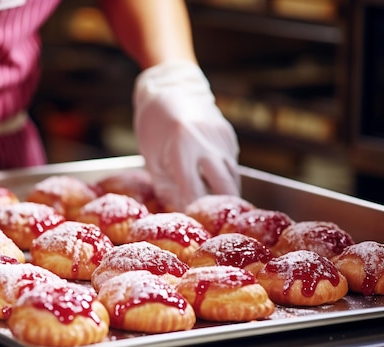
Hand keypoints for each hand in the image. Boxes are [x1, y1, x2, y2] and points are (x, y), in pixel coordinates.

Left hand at [133, 60, 239, 211]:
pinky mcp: (229, 135)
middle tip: (213, 222)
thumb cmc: (154, 122)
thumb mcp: (151, 156)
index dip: (193, 210)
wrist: (171, 86)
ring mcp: (222, 138)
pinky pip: (232, 163)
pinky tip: (216, 182)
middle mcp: (207, 143)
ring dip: (226, 194)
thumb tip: (180, 209)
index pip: (194, 191)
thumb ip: (166, 186)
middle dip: (220, 209)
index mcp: (182, 148)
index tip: (191, 223)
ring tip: (218, 209)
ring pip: (233, 177)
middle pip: (225, 188)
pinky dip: (225, 176)